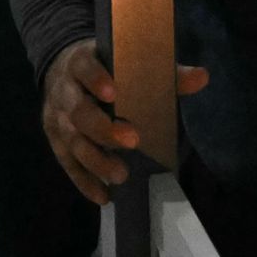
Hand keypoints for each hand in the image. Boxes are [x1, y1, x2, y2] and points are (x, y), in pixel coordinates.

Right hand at [40, 40, 208, 206]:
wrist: (60, 69)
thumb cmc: (103, 67)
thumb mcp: (124, 60)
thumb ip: (163, 71)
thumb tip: (202, 77)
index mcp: (79, 63)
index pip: (84, 68)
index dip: (95, 79)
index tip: (114, 93)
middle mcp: (63, 91)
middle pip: (78, 111)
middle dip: (103, 128)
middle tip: (132, 141)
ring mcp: (56, 118)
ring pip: (72, 141)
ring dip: (96, 160)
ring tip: (121, 176)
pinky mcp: (55, 140)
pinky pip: (67, 164)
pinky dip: (84, 181)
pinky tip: (103, 196)